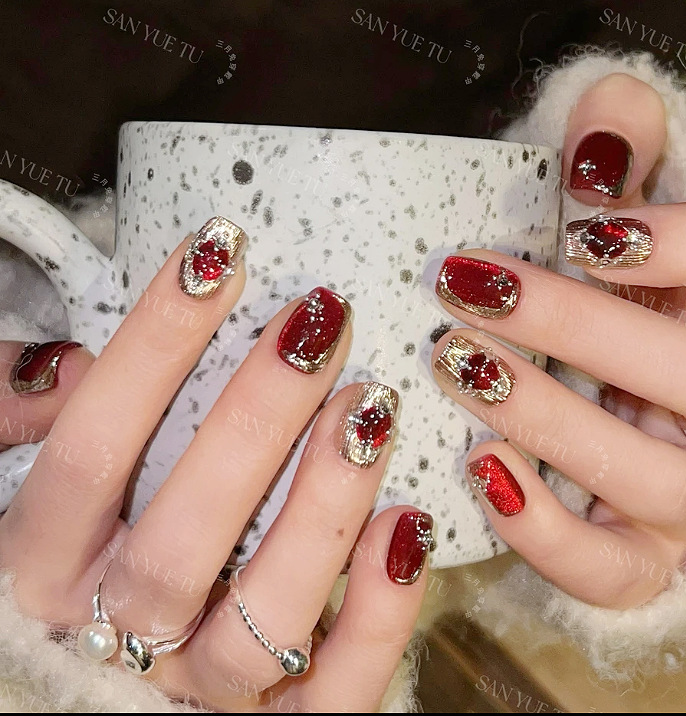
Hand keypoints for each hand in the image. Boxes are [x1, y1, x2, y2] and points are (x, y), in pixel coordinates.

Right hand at [0, 219, 426, 710]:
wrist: (105, 659)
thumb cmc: (88, 530)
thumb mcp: (15, 467)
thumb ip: (12, 412)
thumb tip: (66, 368)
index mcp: (45, 564)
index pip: (87, 449)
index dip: (153, 345)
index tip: (220, 253)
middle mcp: (116, 634)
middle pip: (180, 539)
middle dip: (255, 419)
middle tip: (320, 321)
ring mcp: (199, 690)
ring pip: (264, 620)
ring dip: (325, 507)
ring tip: (371, 405)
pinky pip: (335, 694)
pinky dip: (379, 615)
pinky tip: (408, 522)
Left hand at [431, 73, 685, 607]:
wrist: (552, 400)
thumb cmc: (576, 293)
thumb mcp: (590, 214)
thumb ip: (612, 154)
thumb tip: (608, 120)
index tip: (589, 230)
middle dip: (580, 327)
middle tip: (469, 288)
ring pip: (667, 479)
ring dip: (553, 420)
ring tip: (458, 366)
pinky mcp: (636, 556)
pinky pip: (616, 571)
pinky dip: (548, 530)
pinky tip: (479, 468)